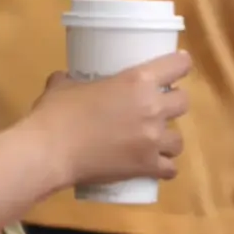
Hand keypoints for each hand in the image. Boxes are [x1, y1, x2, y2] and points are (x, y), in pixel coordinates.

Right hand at [29, 51, 190, 187]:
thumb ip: (71, 78)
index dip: (181, 64)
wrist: (50, 152)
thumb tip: (64, 78)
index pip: (177, 66)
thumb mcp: (64, 85)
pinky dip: (165, 167)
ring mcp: (152, 139)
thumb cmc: (57, 113)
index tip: (179, 66)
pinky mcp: (146, 166)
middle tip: (158, 106)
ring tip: (156, 140)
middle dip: (173, 103)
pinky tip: (157, 166)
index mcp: (138, 80)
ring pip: (179, 139)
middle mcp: (152, 107)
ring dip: (169, 138)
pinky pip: (170, 169)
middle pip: (183, 102)